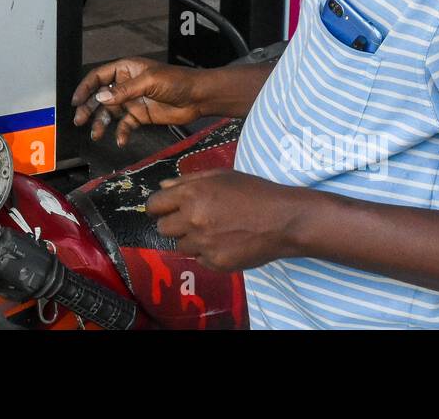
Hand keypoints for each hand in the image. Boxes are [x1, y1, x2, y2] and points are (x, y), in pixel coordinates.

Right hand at [71, 56, 203, 146]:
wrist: (198, 98)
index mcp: (126, 69)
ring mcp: (132, 101)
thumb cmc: (177, 81)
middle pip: (100, 96)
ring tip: (96, 134)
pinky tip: (120, 140)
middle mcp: (125, 85)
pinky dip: (121, 133)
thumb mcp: (149, 81)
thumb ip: (124, 91)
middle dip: (89, 108)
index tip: (76, 101)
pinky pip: (125, 125)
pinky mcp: (140, 116)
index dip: (86, 87)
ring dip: (101, 123)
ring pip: (110, 113)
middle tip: (80, 120)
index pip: (99, 76)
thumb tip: (101, 98)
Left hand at [146, 169, 305, 270]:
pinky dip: (207, 253)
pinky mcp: (216, 263)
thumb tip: (164, 186)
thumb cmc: (254, 192)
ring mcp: (203, 244)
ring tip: (214, 231)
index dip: (157, 207)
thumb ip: (188, 180)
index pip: (154, 205)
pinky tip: (225, 243)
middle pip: (163, 229)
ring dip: (191, 240)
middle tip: (192, 220)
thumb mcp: (221, 176)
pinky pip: (200, 260)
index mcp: (191, 194)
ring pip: (181, 246)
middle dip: (174, 224)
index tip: (163, 210)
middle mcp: (193, 219)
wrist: (283, 220)